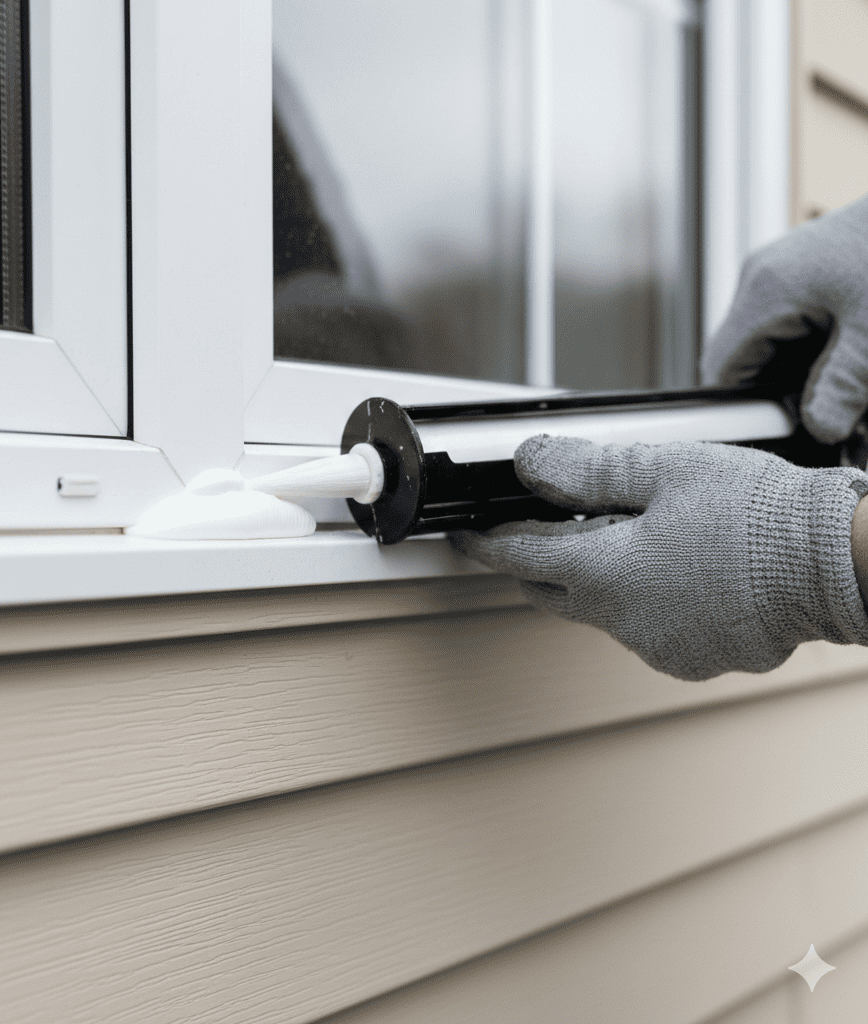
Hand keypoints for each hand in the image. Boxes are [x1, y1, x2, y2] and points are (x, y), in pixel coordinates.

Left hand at [451, 434, 867, 680]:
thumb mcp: (665, 470)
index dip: (486, 544)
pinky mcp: (690, 658)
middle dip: (533, 564)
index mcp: (607, 572)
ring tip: (628, 538)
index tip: (468, 535)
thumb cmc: (761, 515)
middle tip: (536, 533)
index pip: (519, 559)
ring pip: (598, 611)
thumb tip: (532, 463)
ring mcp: (657, 646)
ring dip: (594, 580)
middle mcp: (624, 620)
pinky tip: (671, 572)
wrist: (835, 563)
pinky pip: (643, 630)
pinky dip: (639, 602)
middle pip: (551, 591)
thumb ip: (588, 470)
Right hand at [702, 193, 867, 444]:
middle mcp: (762, 278)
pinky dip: (814, 349)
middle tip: (828, 414)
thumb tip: (821, 430)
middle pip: (744, 358)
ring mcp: (780, 271)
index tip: (781, 430)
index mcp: (766, 291)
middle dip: (779, 392)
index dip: (744, 408)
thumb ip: (844, 385)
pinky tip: (849, 355)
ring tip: (847, 386)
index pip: (722, 368)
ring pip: (769, 343)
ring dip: (800, 371)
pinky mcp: (804, 269)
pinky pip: (790, 323)